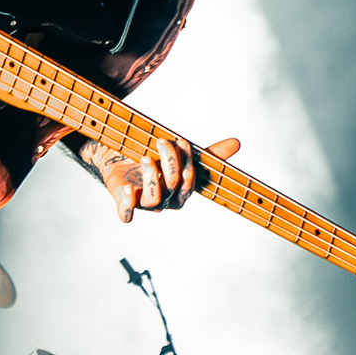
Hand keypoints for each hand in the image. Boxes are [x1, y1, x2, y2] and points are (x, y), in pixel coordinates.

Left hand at [84, 134, 238, 223]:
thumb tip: (237, 143)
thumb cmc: (153, 158)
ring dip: (151, 176)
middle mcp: (165, 200)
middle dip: (171, 163)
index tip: (182, 140)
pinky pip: (127, 214)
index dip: (187, 164)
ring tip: (145, 157)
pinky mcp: (125, 203)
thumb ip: (206, 153)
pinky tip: (129, 188)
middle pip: (174, 187)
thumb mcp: (179, 153)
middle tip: (163, 142)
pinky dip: (128, 204)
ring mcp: (144, 203)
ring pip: (154, 199)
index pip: (189, 182)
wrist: (118, 157)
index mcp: (180, 191)